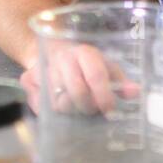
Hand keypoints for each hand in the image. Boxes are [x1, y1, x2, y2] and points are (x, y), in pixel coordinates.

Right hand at [19, 42, 140, 115]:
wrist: (50, 51)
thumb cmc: (84, 63)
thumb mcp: (105, 67)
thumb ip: (120, 81)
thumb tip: (135, 92)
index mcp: (84, 52)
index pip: (96, 75)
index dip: (104, 96)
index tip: (110, 110)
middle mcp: (62, 58)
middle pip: (77, 92)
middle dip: (88, 107)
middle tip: (93, 110)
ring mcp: (42, 68)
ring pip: (59, 103)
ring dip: (71, 110)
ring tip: (77, 107)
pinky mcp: (27, 81)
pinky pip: (41, 107)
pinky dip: (53, 112)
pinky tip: (60, 106)